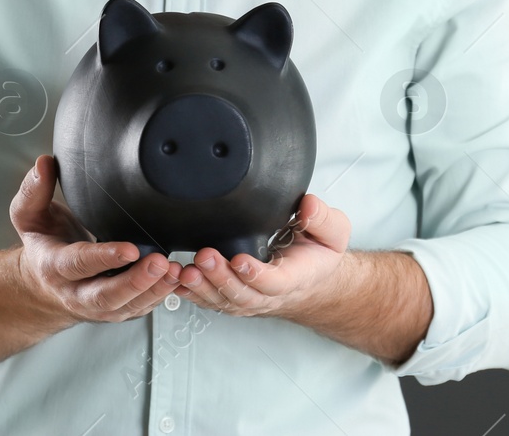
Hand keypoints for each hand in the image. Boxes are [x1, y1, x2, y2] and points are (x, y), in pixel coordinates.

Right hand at [10, 155, 183, 322]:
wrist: (42, 284)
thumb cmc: (44, 243)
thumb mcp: (29, 215)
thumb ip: (34, 189)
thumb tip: (45, 163)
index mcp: (54, 267)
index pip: (79, 264)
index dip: (104, 257)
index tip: (131, 248)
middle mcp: (75, 293)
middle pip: (106, 296)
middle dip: (135, 282)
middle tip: (160, 262)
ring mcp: (97, 306)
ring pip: (126, 307)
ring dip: (154, 291)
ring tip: (176, 271)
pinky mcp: (116, 310)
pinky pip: (139, 310)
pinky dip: (159, 297)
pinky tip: (176, 280)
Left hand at [173, 194, 350, 318]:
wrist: (312, 280)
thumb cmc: (318, 255)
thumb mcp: (332, 233)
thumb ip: (323, 219)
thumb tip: (308, 205)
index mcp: (294, 278)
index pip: (274, 282)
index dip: (256, 274)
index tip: (241, 259)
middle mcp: (268, 294)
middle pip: (242, 295)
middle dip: (221, 277)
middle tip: (205, 257)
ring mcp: (248, 299)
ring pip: (223, 301)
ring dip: (202, 287)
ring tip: (184, 271)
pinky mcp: (231, 298)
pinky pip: (209, 300)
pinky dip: (191, 293)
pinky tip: (176, 280)